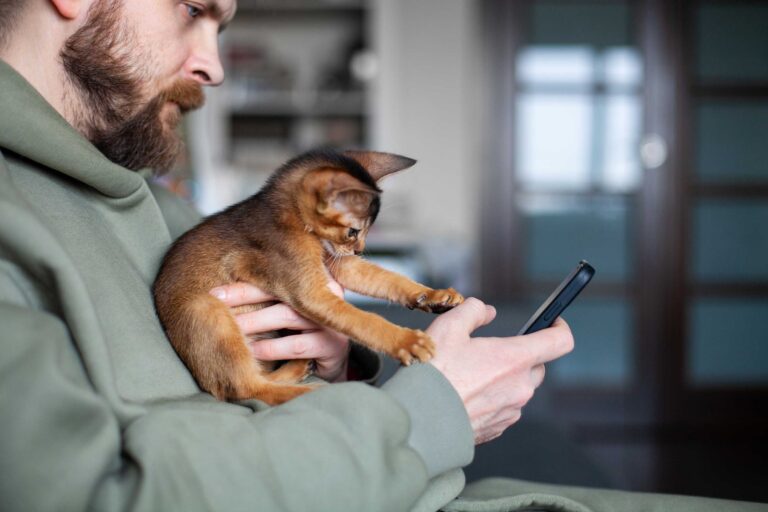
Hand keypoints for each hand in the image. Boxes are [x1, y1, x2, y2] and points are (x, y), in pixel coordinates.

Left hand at [209, 281, 350, 381]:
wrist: (329, 359)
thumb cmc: (299, 329)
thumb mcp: (284, 308)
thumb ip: (265, 295)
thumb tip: (219, 289)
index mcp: (311, 278)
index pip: (276, 275)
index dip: (243, 283)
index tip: (213, 293)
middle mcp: (325, 293)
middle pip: (282, 291)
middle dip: (245, 298)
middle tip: (217, 308)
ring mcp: (331, 319)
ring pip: (287, 316)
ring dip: (256, 323)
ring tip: (233, 331)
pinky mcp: (334, 345)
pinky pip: (298, 344)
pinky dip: (273, 348)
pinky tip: (255, 351)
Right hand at [427, 298, 573, 444]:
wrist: (419, 420)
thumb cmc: (434, 373)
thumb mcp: (449, 327)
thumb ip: (473, 311)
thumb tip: (486, 311)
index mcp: (515, 359)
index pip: (560, 341)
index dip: (559, 327)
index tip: (552, 321)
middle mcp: (520, 387)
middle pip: (537, 366)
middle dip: (520, 355)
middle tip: (490, 351)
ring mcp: (511, 411)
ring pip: (518, 389)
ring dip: (503, 379)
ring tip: (470, 375)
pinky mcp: (498, 428)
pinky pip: (504, 409)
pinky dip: (492, 399)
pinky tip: (465, 395)